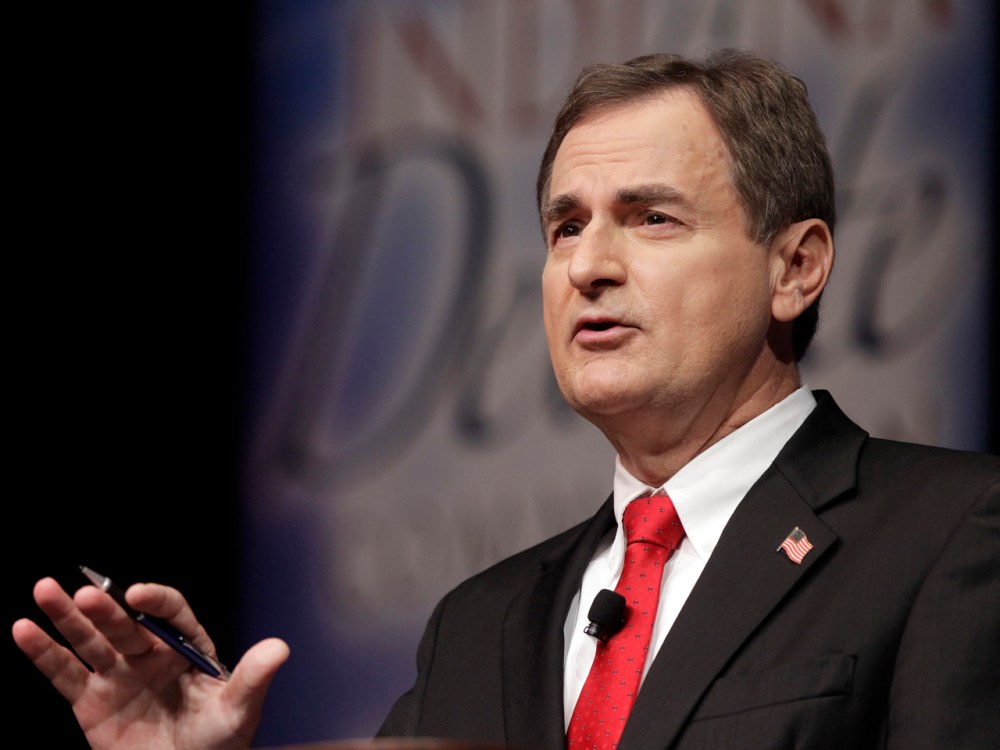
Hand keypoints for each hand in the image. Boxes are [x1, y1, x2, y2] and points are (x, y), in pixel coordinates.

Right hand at [12, 577, 288, 749]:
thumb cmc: (217, 745)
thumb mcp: (238, 712)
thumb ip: (253, 678)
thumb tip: (280, 648)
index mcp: (188, 648)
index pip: (172, 615)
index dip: (157, 602)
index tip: (138, 595)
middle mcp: (150, 655)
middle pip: (124, 624)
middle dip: (105, 609)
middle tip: (84, 593)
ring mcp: (118, 676)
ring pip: (89, 640)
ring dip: (66, 617)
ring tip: (43, 590)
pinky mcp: (90, 702)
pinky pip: (63, 674)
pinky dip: (43, 653)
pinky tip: (23, 630)